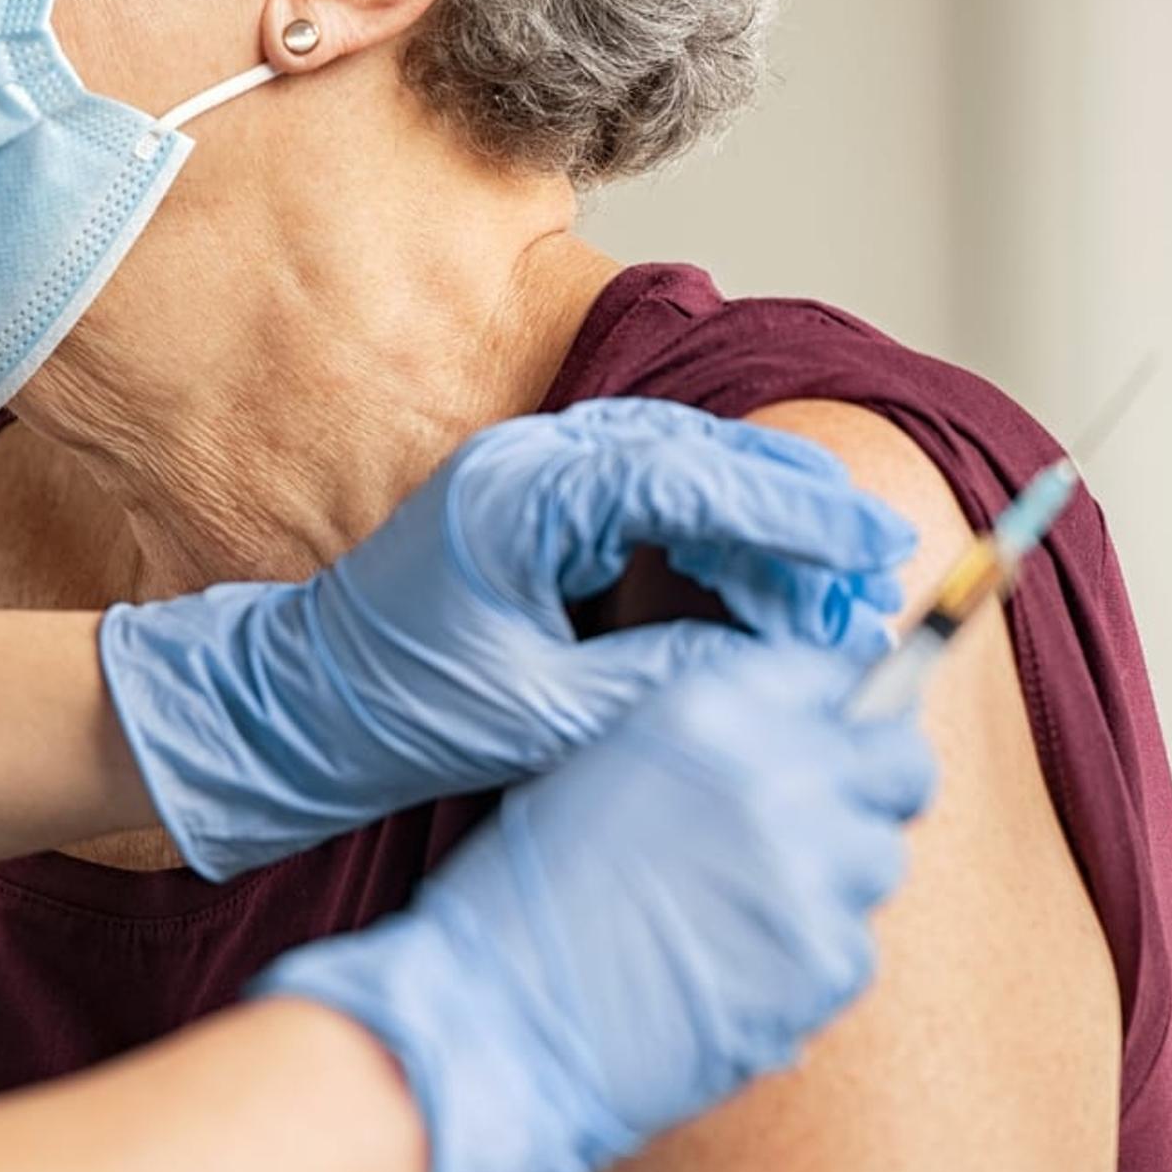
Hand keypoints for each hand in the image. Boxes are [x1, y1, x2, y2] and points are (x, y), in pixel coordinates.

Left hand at [100, 399, 913, 878]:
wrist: (293, 709)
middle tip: (878, 570)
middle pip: (699, 455)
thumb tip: (777, 674)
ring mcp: (531, 475)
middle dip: (797, 514)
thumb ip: (661, 683)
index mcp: (522, 496)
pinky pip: (650, 499)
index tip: (870, 550)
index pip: (689, 477)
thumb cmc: (394, 713)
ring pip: (683, 472)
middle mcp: (529, 461)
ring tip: (838, 589)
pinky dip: (716, 537)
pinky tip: (762, 590)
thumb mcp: (542, 716)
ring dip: (763, 526)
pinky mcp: (535, 506)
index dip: (793, 514)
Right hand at [253, 639, 937, 1171]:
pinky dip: (808, 966)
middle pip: (899, 763)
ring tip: (744, 921)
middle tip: (829, 831)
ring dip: (833, 886)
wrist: (494, 1019)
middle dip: (875, 791)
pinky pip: (854, 950)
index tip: (832, 748)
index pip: (835, 678)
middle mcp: (776, 773)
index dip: (837, 719)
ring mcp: (811, 869)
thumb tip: (805, 747)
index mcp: (711, 709)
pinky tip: (734, 976)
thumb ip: (712, 746)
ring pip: (880, 861)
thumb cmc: (526, 901)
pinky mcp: (826, 961)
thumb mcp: (607, 768)